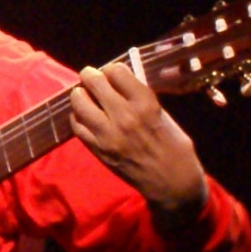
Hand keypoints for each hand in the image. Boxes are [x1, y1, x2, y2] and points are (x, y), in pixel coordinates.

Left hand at [69, 56, 208, 223]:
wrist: (172, 181)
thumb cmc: (173, 145)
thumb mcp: (163, 114)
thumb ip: (140, 98)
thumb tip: (118, 83)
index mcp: (146, 103)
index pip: (116, 71)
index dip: (111, 70)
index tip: (111, 73)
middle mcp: (125, 116)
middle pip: (94, 82)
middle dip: (90, 75)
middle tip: (89, 76)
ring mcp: (108, 134)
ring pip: (79, 102)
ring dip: (79, 94)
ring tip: (83, 94)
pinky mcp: (98, 149)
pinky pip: (77, 126)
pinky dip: (77, 116)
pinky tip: (83, 115)